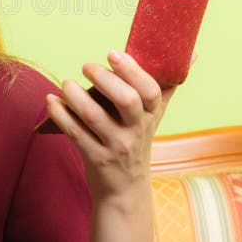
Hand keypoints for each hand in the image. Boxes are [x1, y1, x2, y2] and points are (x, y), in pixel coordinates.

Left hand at [45, 50, 195, 206]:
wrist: (125, 189)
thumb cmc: (137, 140)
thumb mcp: (155, 115)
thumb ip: (166, 85)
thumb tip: (190, 53)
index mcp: (152, 115)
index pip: (151, 90)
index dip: (132, 70)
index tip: (113, 54)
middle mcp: (137, 130)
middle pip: (126, 100)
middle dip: (104, 78)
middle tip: (86, 66)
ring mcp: (117, 146)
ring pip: (94, 116)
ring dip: (75, 95)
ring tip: (66, 84)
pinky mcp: (96, 158)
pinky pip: (75, 133)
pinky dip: (60, 115)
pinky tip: (52, 101)